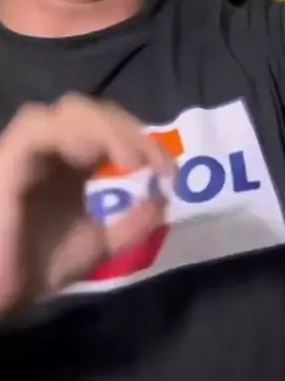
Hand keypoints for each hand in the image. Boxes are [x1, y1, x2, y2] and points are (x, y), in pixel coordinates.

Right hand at [0, 94, 171, 315]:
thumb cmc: (36, 270)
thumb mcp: (100, 247)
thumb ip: (133, 225)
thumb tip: (164, 198)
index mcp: (72, 162)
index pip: (112, 128)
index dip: (144, 141)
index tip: (171, 173)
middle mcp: (52, 149)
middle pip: (95, 111)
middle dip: (132, 130)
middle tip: (158, 164)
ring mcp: (29, 150)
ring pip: (70, 109)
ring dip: (109, 127)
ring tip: (135, 159)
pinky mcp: (8, 158)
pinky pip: (38, 128)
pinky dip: (77, 133)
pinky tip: (108, 157)